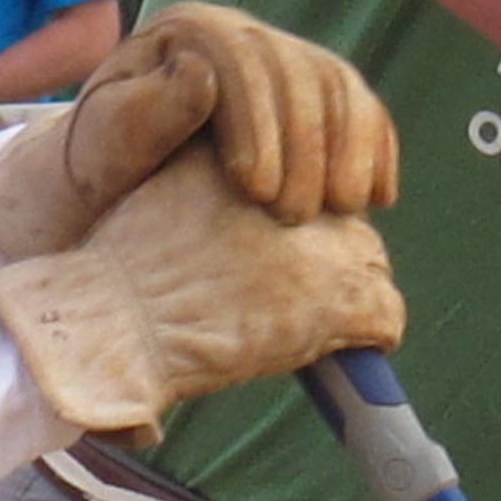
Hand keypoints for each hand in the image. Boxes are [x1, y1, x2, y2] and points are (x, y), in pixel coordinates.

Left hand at [0, 2, 400, 258]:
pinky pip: (363, 109)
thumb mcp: (103, 150)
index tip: (254, 190)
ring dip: (350, 150)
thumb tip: (199, 72)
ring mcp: (286, 59)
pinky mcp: (319, 94)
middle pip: (297, 73)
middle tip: (296, 216)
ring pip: (339, 87)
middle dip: (306, 146)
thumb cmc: (102, 172)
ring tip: (342, 212)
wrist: (117, 188)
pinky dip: (378, 149)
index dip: (256, 123)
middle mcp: (242, 34)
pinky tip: (379, 198)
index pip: (236, 60)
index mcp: (185, 33)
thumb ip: (140, 116)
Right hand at [0, 148, 406, 440]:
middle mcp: (300, 184)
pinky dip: (368, 338)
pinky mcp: (340, 298)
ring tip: (301, 325)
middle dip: (325, 253)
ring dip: (347, 294)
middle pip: (344, 215)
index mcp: (257, 149)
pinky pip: (386, 317)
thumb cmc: (123, 267)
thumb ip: (219, 181)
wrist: (113, 321)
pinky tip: (332, 351)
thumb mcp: (169, 186)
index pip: (310, 169)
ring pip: (371, 265)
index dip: (295, 215)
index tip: (273, 243)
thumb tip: (254, 192)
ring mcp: (325, 243)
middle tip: (284, 293)